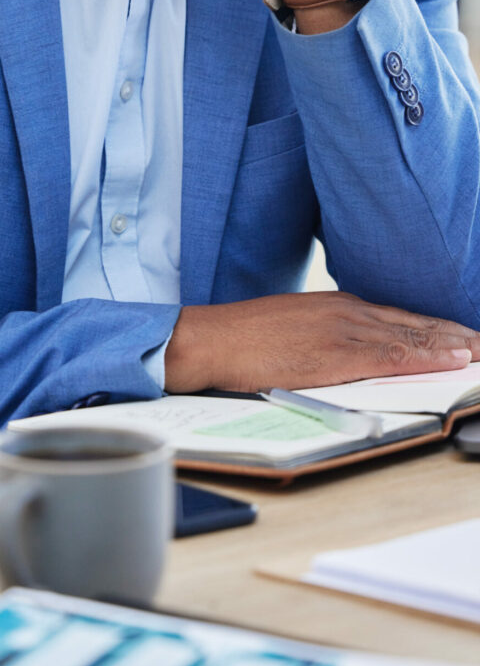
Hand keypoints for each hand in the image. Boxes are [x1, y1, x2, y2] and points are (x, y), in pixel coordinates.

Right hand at [164, 293, 479, 392]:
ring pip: (411, 336)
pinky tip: (451, 359)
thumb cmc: (243, 339)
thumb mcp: (293, 331)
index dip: (435, 328)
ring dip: (452, 344)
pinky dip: (426, 355)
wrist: (211, 339)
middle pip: (413, 322)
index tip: (463, 336)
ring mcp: (342, 329)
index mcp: (335, 306)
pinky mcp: (334, 352)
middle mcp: (345, 311)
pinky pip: (391, 354)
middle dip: (454, 334)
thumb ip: (327, 339)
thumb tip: (352, 359)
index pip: (399, 317)